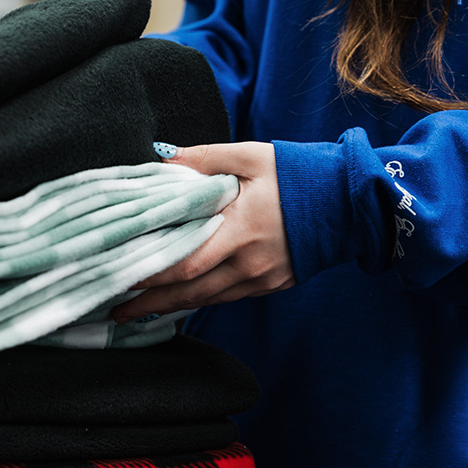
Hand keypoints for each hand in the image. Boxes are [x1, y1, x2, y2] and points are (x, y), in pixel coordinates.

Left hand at [111, 141, 295, 322]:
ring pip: (207, 299)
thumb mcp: (251, 156)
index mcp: (241, 231)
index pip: (186, 262)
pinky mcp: (272, 285)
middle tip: (116, 309)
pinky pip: (226, 297)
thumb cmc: (300, 174)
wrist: (352, 201)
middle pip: (191, 292)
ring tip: (137, 310)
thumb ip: (204, 158)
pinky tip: (178, 299)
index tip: (120, 275)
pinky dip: (199, 299)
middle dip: (150, 303)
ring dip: (171, 307)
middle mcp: (249, 263)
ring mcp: (262, 279)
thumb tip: (163, 158)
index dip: (152, 274)